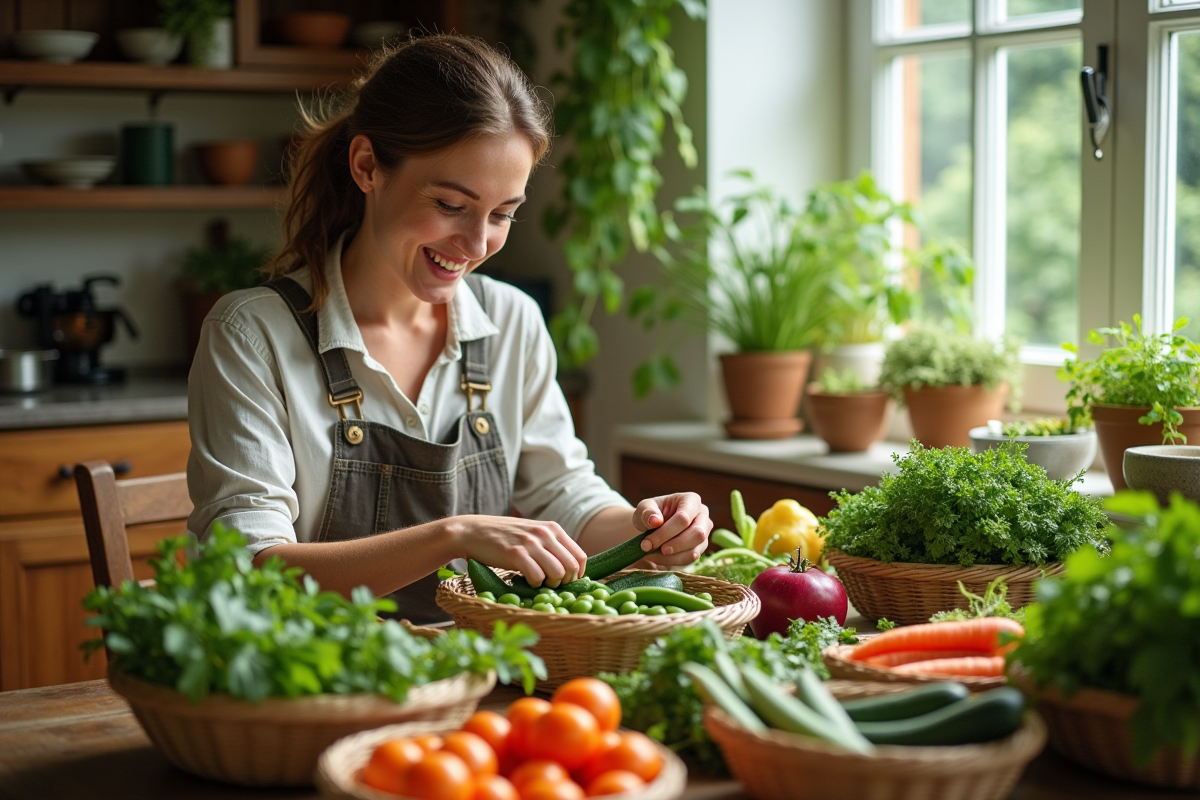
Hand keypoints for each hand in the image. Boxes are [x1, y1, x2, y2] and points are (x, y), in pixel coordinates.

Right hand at [452, 515, 587, 587]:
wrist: (472, 531)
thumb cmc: (503, 536)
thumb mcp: (531, 533)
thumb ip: (550, 544)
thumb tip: (569, 568)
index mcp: (552, 528)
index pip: (579, 556)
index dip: (577, 574)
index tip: (567, 582)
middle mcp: (545, 534)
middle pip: (572, 567)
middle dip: (565, 582)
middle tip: (551, 585)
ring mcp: (531, 543)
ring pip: (558, 573)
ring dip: (550, 584)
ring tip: (538, 583)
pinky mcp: (516, 554)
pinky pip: (538, 577)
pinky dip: (534, 584)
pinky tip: (525, 581)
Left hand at [632, 493, 711, 567]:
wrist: (652, 527)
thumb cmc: (650, 514)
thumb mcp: (644, 508)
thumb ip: (647, 512)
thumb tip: (655, 521)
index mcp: (691, 500)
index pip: (684, 518)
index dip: (666, 532)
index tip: (647, 542)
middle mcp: (703, 515)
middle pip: (697, 534)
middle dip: (673, 545)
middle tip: (651, 550)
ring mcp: (704, 533)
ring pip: (696, 550)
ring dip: (672, 556)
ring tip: (652, 554)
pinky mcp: (701, 548)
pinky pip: (691, 559)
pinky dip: (673, 561)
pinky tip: (659, 558)